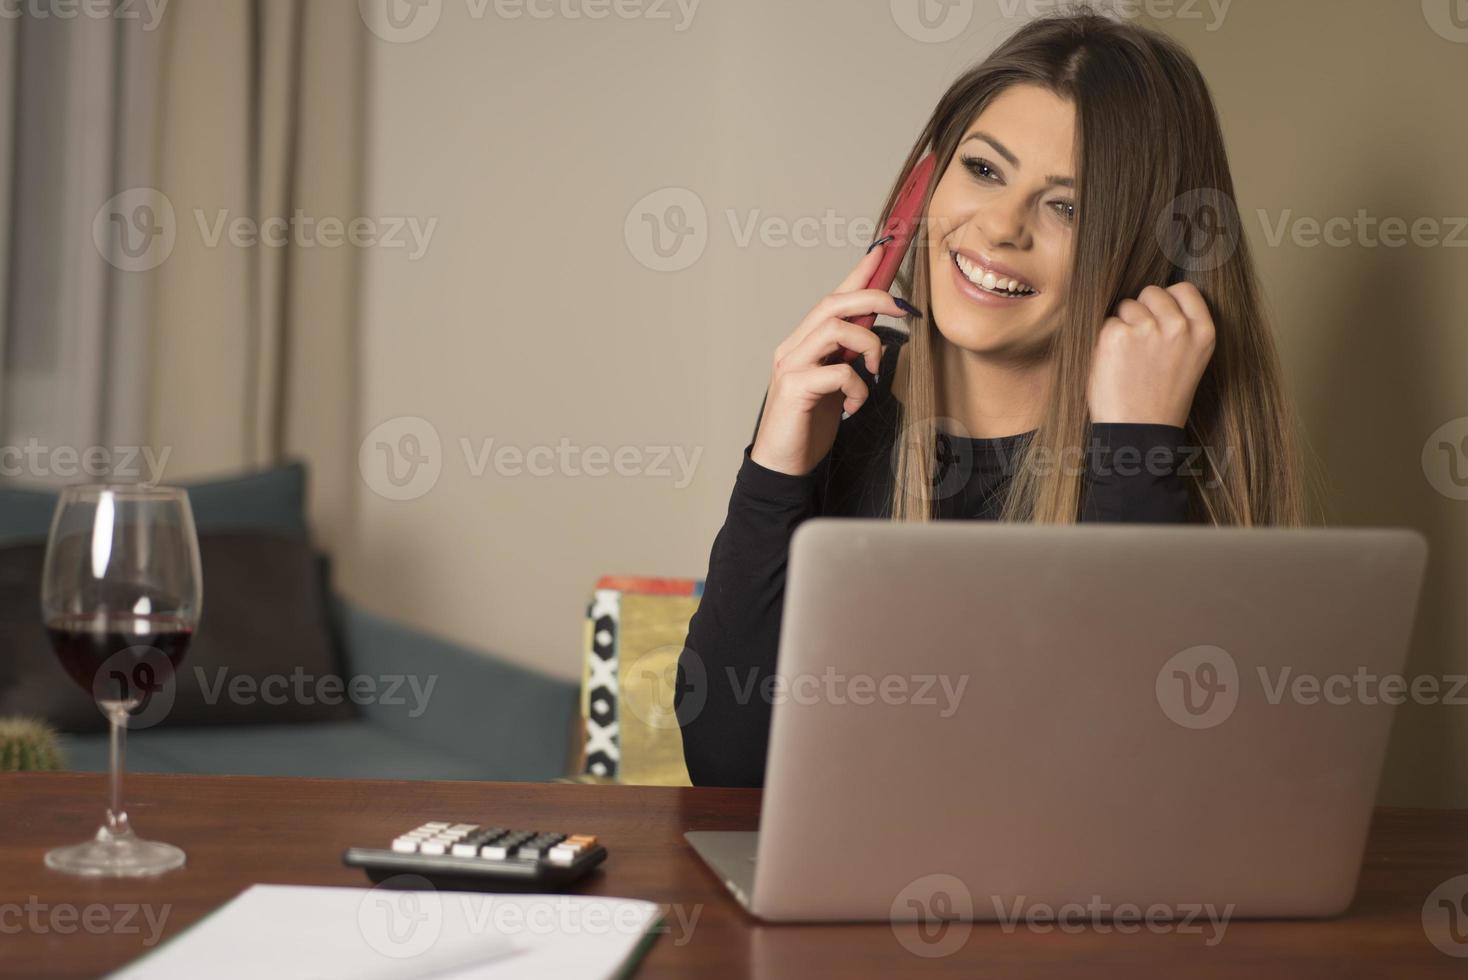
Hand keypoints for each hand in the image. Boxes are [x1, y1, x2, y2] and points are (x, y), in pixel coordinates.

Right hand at [749, 243, 909, 476]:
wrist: (783, 465)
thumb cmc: (809, 426)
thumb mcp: (836, 385)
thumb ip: (847, 358)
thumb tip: (876, 336)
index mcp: (804, 344)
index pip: (833, 298)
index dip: (858, 273)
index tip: (883, 252)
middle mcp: (793, 347)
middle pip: (833, 303)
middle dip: (873, 298)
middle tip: (904, 310)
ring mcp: (790, 366)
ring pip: (834, 328)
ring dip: (868, 345)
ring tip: (874, 372)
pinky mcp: (794, 388)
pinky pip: (837, 372)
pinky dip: (857, 387)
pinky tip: (854, 406)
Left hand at [1087, 282, 1215, 428]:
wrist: (1139, 433)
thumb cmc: (1161, 399)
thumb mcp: (1190, 360)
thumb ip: (1182, 328)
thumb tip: (1159, 297)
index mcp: (1203, 332)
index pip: (1184, 289)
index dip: (1167, 301)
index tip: (1160, 319)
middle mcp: (1178, 327)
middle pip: (1152, 292)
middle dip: (1142, 310)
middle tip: (1141, 345)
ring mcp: (1147, 329)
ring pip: (1127, 305)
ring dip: (1122, 324)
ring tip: (1129, 358)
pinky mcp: (1117, 336)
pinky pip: (1107, 322)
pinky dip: (1105, 340)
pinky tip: (1115, 364)